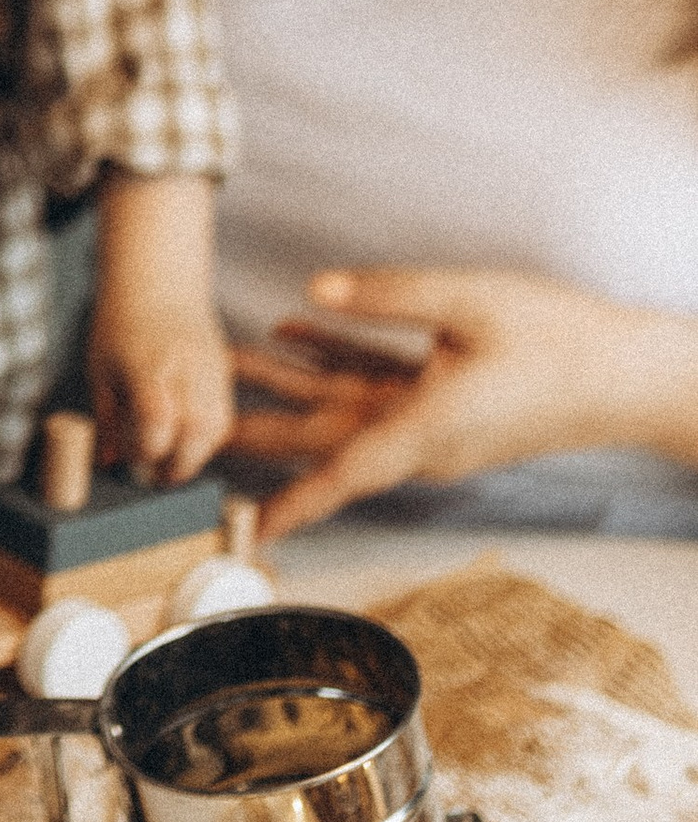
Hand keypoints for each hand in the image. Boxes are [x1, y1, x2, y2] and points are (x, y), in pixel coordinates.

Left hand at [88, 292, 234, 485]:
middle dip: (175, 466)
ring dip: (194, 455)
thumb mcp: (100, 370)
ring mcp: (210, 372)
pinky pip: (224, 418)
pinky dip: (207, 437)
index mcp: (148, 367)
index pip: (156, 423)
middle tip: (154, 475)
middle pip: (194, 434)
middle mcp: (185, 370)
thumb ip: (107, 419)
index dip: (145, 452)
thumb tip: (109, 462)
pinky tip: (186, 439)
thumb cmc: (122, 323)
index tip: (131, 461)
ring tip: (170, 459)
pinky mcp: (223, 373)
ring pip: (215, 430)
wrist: (158, 283)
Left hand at [234, 264, 697, 538]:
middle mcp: (422, 438)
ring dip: (287, 384)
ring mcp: (433, 425)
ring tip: (224, 362)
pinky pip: (376, 387)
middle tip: (194, 426)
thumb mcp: (470, 302)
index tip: (244, 527)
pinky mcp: (444, 406)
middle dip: (259, 429)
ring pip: (344, 407)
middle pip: (323, 437)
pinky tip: (295, 332)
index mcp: (426, 427)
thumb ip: (389, 296)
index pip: (342, 471)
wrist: (627, 374)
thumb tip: (316, 293)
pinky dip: (335, 362)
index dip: (289, 499)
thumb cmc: (559, 341)